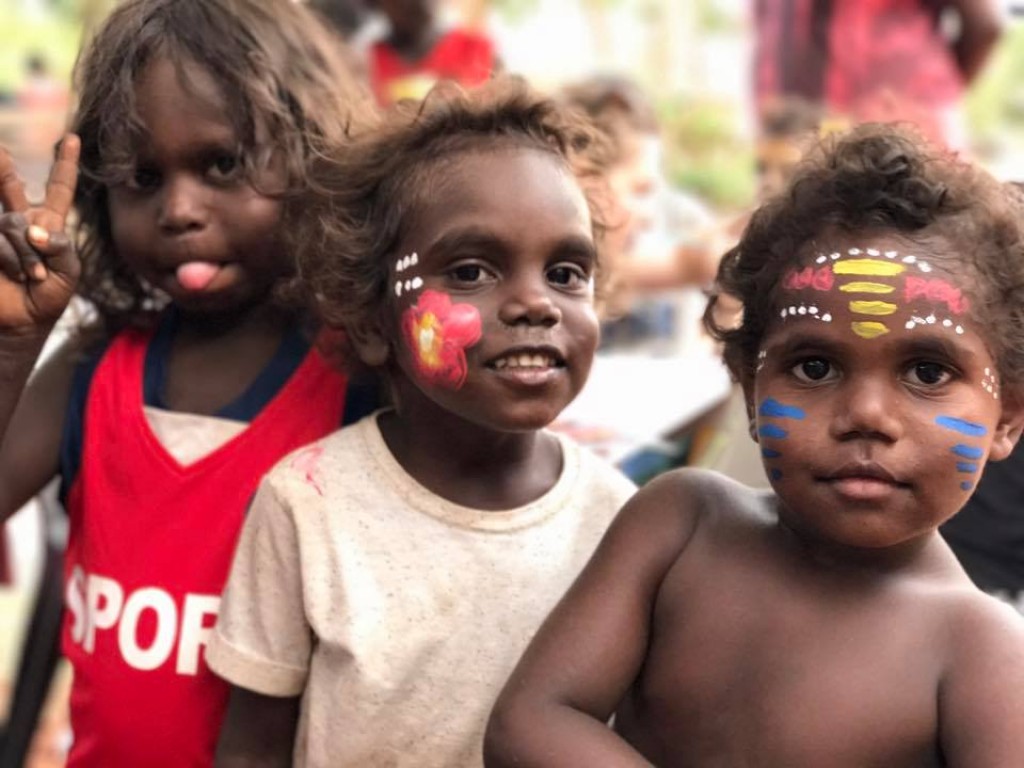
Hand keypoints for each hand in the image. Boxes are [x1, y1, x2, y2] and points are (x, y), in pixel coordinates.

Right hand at [0, 134, 80, 331]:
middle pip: (10, 184)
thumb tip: (33, 229)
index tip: (72, 138)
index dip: (64, 163)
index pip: (59, 187)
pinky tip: (17, 276)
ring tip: (33, 277)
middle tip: (2, 150)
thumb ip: (60, 246)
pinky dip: (12, 259)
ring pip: (12, 224)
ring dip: (26, 254)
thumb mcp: (68, 271)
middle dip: (2, 165)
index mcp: (48, 221)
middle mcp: (20, 218)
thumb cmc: (50, 295)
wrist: (23, 321)